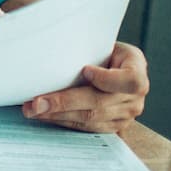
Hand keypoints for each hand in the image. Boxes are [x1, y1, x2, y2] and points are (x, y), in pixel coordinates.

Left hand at [21, 42, 148, 132]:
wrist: (111, 66)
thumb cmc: (101, 51)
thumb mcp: (100, 42)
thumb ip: (86, 48)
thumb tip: (52, 48)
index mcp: (137, 69)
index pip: (129, 80)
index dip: (107, 79)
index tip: (85, 70)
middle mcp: (135, 96)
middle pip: (99, 103)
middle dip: (64, 102)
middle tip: (37, 103)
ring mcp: (126, 114)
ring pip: (90, 118)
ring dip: (57, 115)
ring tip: (32, 110)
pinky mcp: (113, 126)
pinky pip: (86, 127)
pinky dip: (62, 121)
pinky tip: (44, 115)